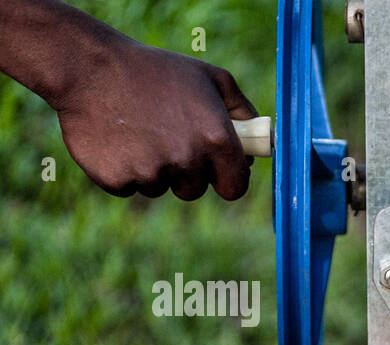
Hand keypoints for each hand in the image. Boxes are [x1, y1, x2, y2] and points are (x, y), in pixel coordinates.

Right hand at [51, 37, 257, 200]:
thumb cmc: (154, 70)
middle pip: (194, 190)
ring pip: (160, 188)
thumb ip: (241, 110)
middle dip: (185, 171)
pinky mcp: (117, 179)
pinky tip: (115, 139)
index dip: (226, 180)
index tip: (217, 173)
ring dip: (152, 169)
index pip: (235, 188)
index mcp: (217, 140)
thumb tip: (259, 137)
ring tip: (137, 132)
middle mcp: (187, 160)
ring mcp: (151, 172)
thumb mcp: (209, 77)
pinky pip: (128, 187)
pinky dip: (122, 170)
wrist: (88, 67)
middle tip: (166, 138)